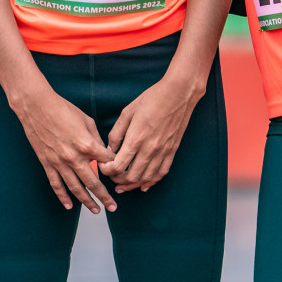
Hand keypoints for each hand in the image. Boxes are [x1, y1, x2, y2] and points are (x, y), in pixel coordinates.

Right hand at [12, 83, 116, 212]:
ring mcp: (60, 162)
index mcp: (87, 145)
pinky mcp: (47, 163)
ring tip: (96, 210)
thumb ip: (96, 139)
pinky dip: (63, 197)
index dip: (115, 169)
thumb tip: (103, 152)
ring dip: (87, 201)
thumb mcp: (87, 121)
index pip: (107, 163)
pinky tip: (69, 206)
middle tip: (113, 207)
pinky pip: (56, 184)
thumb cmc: (63, 109)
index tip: (119, 175)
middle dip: (105, 197)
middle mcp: (75, 157)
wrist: (37, 107)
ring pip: (76, 188)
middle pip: (94, 183)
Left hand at [103, 72, 203, 192]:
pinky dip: (151, 182)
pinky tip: (143, 185)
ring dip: (133, 185)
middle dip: (118, 180)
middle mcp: (149, 149)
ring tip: (123, 186)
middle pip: (131, 176)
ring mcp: (162, 152)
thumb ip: (117, 132)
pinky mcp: (172, 152)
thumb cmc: (151, 99)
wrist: (178, 95)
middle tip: (111, 177)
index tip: (103, 167)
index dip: (107, 170)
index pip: (118, 165)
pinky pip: (161, 173)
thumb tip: (110, 148)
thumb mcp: (127, 112)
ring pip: (146, 178)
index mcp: (136, 139)